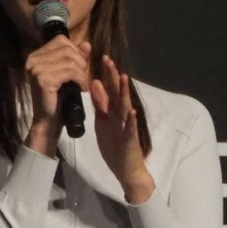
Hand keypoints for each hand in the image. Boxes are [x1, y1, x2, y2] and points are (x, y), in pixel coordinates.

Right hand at [24, 37, 90, 155]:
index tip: (79, 67)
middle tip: (83, 77)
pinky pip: (70, 72)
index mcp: (35, 56)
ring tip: (82, 83)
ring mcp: (36, 69)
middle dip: (80, 62)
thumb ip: (76, 58)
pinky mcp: (43, 80)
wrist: (49, 121)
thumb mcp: (68, 74)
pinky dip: (81, 79)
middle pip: (67, 49)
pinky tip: (81, 88)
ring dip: (82, 72)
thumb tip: (87, 44)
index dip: (75, 51)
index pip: (61, 41)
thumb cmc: (58, 98)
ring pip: (70, 60)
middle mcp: (32, 60)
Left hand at [90, 55, 155, 203]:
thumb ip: (100, 104)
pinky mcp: (130, 140)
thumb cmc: (115, 146)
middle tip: (107, 60)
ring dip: (124, 93)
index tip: (99, 57)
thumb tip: (95, 83)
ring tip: (123, 78)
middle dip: (113, 77)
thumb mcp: (103, 122)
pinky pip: (130, 129)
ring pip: (125, 107)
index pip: (109, 89)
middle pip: (117, 93)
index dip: (105, 74)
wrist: (127, 170)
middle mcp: (122, 116)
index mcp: (113, 111)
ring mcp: (127, 127)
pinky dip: (131, 120)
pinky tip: (131, 112)